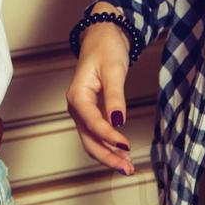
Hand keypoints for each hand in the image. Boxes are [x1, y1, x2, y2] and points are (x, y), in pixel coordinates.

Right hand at [64, 14, 134, 175]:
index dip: (109, 137)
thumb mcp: (113, 70)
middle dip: (107, 156)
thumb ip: (114, 97)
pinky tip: (122, 153)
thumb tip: (118, 122)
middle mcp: (76, 106)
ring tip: (127, 167)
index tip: (126, 146)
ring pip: (91, 140)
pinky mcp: (91, 112)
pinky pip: (97, 134)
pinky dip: (108, 145)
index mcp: (77, 96)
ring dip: (108, 155)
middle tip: (127, 168)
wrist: (102, 36)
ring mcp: (82, 111)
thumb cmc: (105, 48)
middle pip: (88, 139)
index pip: (92, 123)